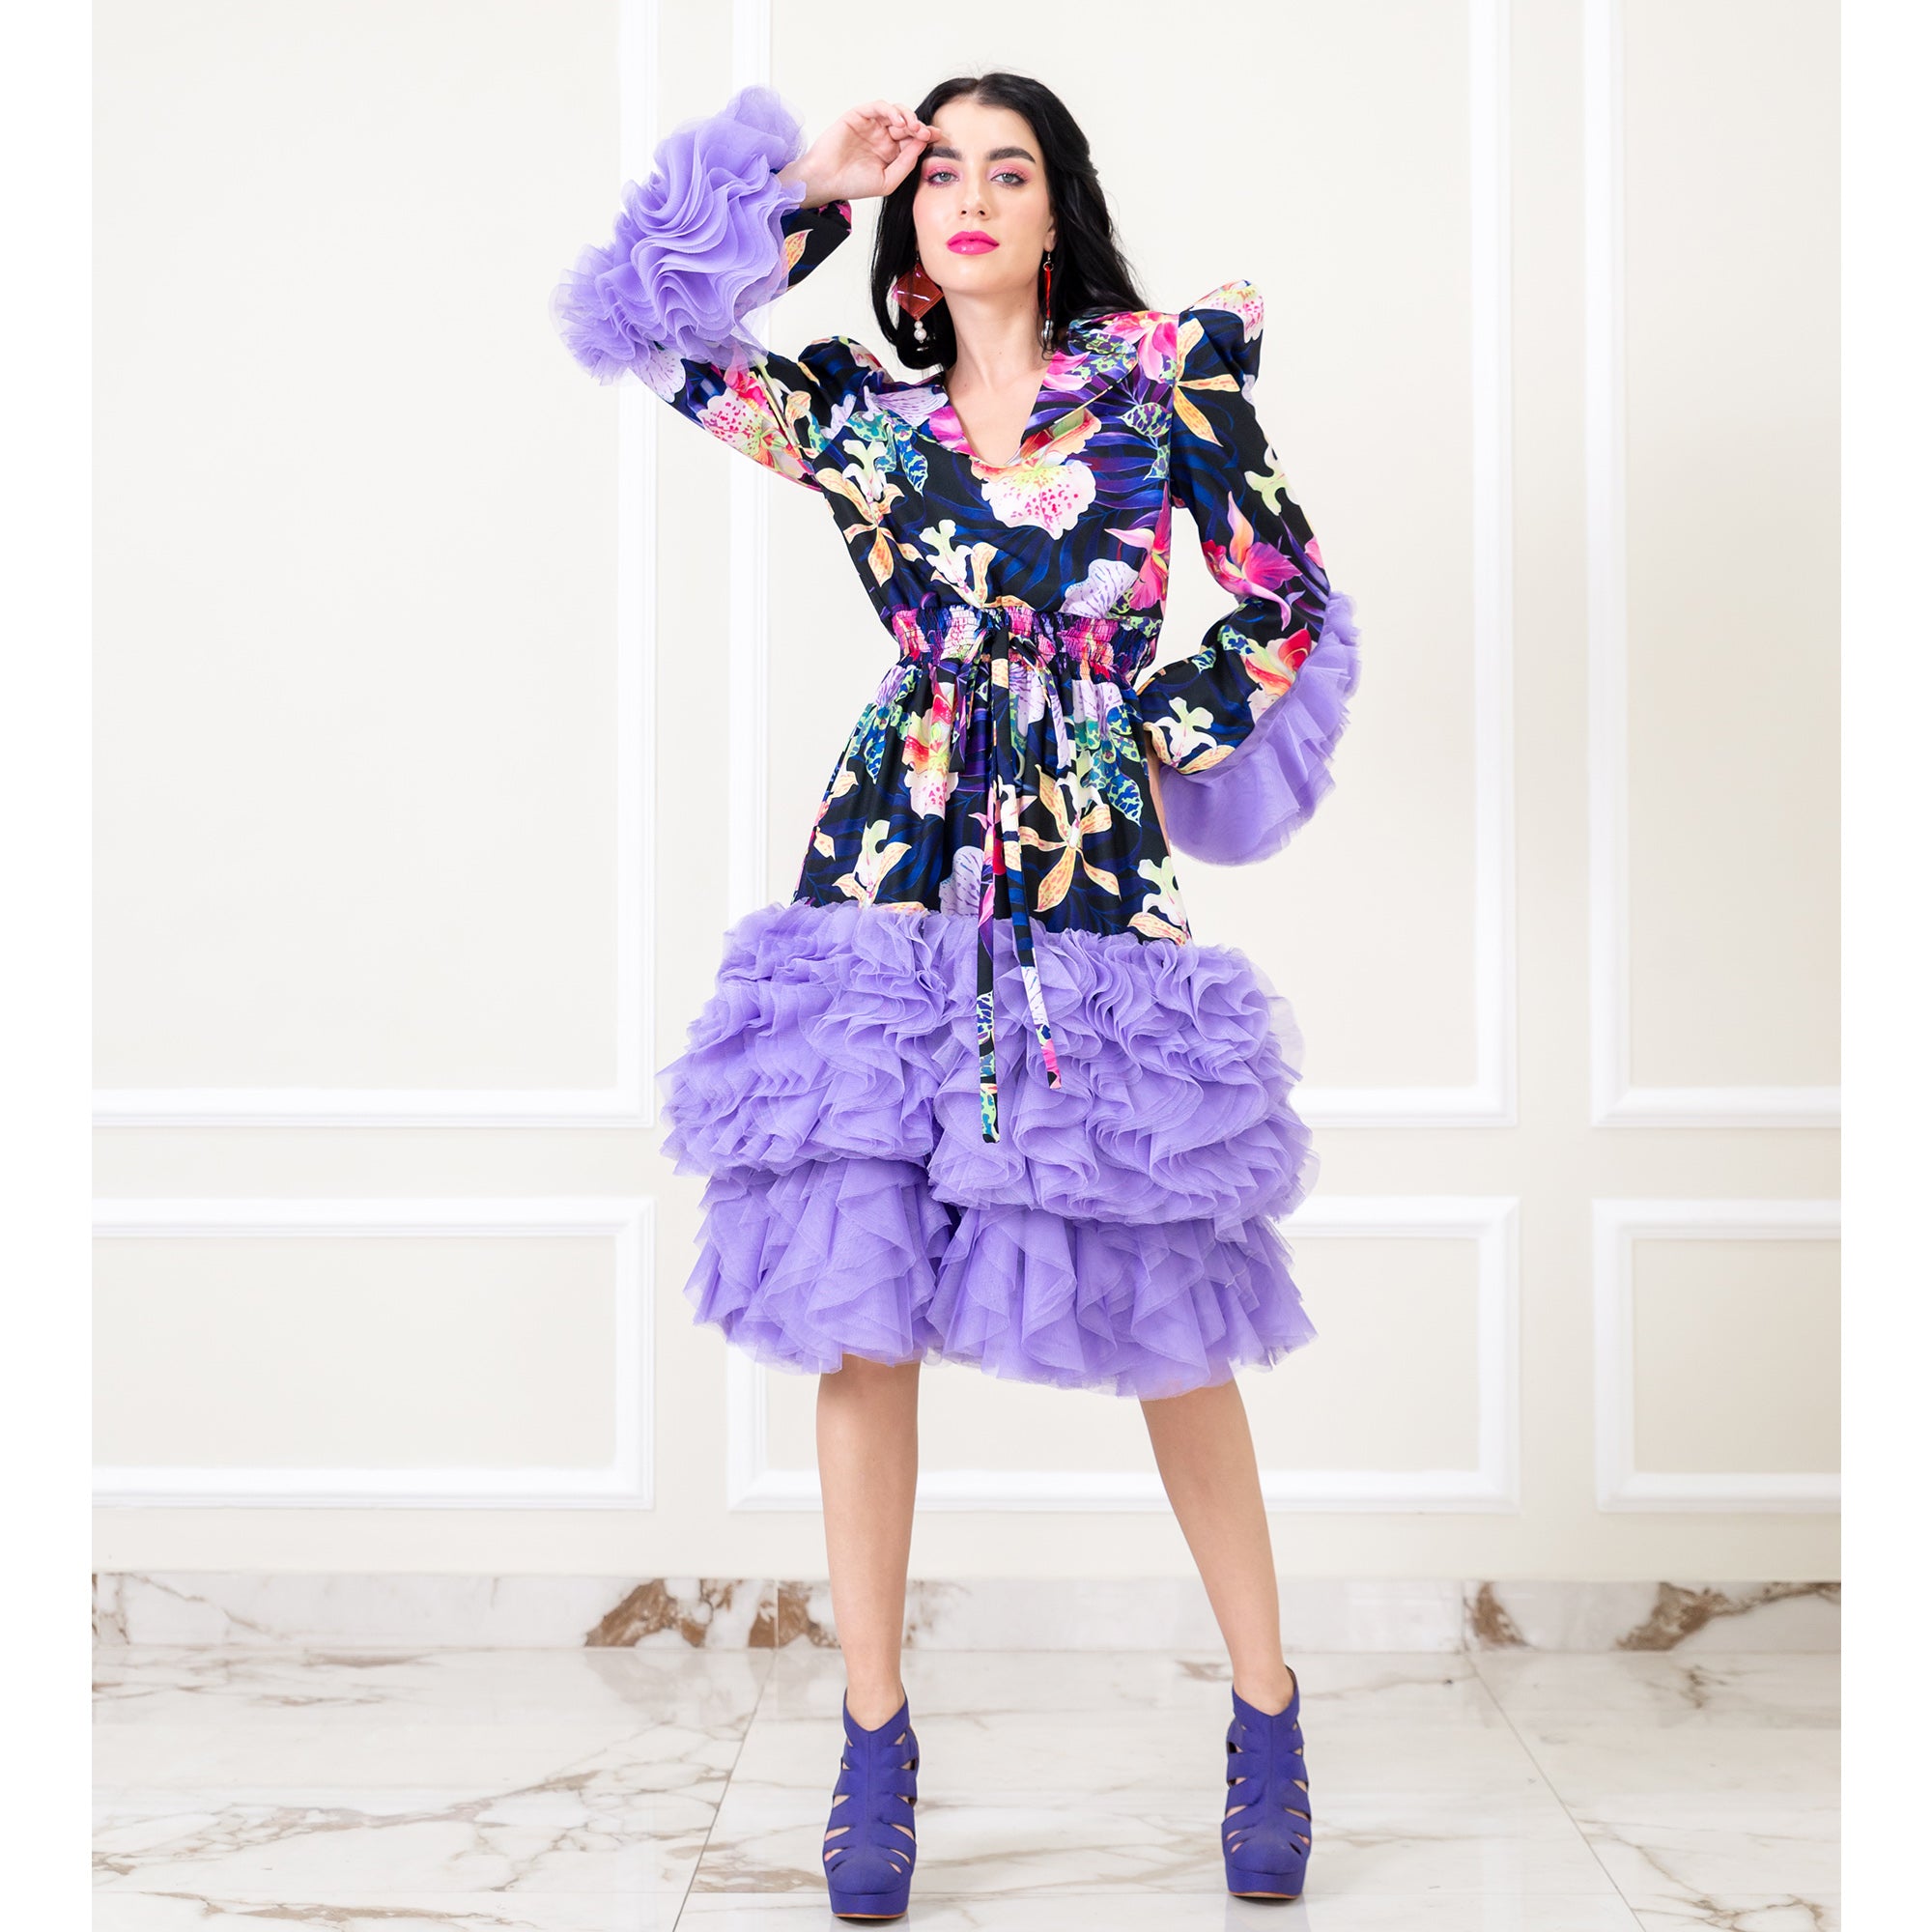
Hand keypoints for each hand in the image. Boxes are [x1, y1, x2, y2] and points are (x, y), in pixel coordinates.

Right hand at [779, 99, 933, 206]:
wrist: (827, 181)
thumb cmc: (853, 184)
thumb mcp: (888, 181)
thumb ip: (906, 164)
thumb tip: (922, 143)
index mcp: (890, 153)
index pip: (912, 140)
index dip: (926, 136)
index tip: (938, 137)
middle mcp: (882, 137)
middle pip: (907, 124)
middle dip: (919, 126)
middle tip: (927, 132)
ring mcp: (871, 125)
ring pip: (895, 112)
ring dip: (907, 117)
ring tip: (914, 127)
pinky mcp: (859, 115)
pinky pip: (879, 107)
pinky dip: (891, 111)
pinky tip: (898, 122)